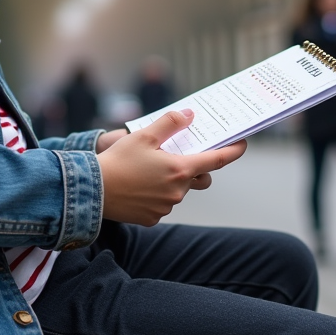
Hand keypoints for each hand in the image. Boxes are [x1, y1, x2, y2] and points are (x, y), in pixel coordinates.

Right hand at [96, 109, 246, 225]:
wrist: (92, 191)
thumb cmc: (118, 161)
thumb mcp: (144, 135)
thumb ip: (170, 123)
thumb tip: (190, 115)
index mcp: (180, 170)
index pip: (216, 160)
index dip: (233, 151)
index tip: (243, 144)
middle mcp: (178, 192)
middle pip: (198, 177)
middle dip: (194, 166)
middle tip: (179, 154)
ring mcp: (166, 207)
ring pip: (179, 190)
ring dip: (172, 180)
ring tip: (148, 169)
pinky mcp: (153, 218)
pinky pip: (163, 203)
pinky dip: (157, 194)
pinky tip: (139, 185)